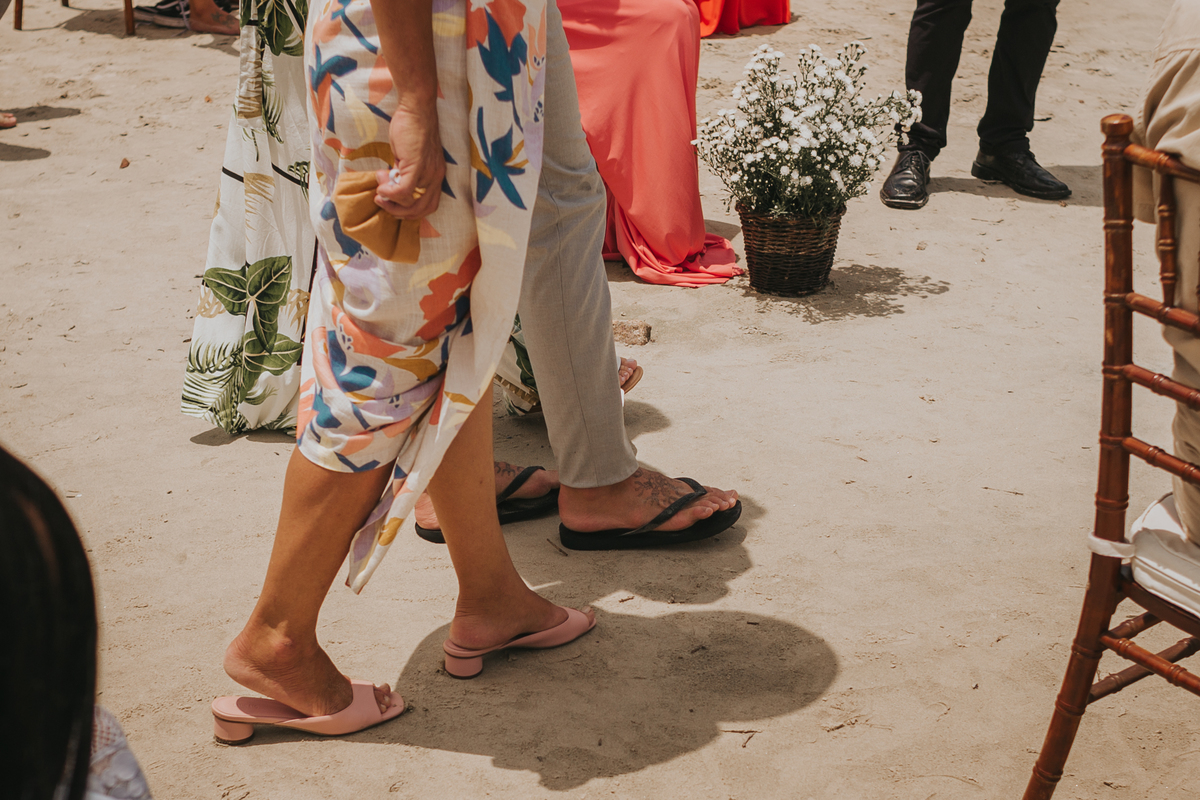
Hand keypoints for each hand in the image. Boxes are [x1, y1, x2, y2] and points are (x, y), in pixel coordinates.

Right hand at [374, 102, 444, 219]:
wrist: (416, 109)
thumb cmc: (411, 129)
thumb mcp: (408, 157)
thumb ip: (402, 172)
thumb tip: (389, 184)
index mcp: (436, 176)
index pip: (429, 206)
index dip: (410, 211)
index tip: (393, 203)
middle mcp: (436, 178)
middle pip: (422, 210)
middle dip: (399, 212)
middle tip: (382, 201)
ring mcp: (428, 173)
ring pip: (412, 203)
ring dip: (392, 203)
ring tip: (380, 192)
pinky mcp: (417, 166)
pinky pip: (404, 190)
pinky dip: (390, 194)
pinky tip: (381, 187)